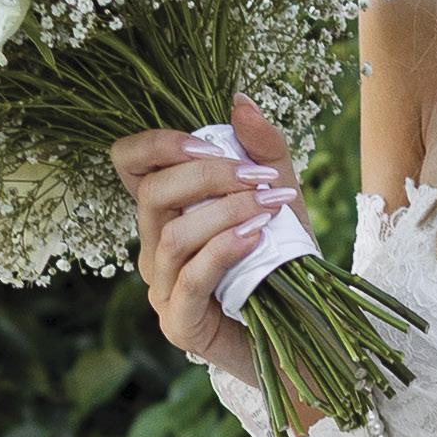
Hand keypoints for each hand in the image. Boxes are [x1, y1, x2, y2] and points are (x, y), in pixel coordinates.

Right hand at [109, 92, 299, 365]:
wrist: (308, 334)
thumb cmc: (286, 264)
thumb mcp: (281, 196)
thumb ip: (264, 150)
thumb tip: (239, 101)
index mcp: (165, 215)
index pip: (128, 164)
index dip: (157, 144)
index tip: (214, 142)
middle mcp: (154, 250)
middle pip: (153, 195)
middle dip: (210, 176)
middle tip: (261, 179)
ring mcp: (162, 291)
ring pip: (173, 236)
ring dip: (226, 212)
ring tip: (270, 208)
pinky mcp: (180, 326)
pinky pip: (191, 279)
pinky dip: (224, 250)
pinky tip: (257, 237)